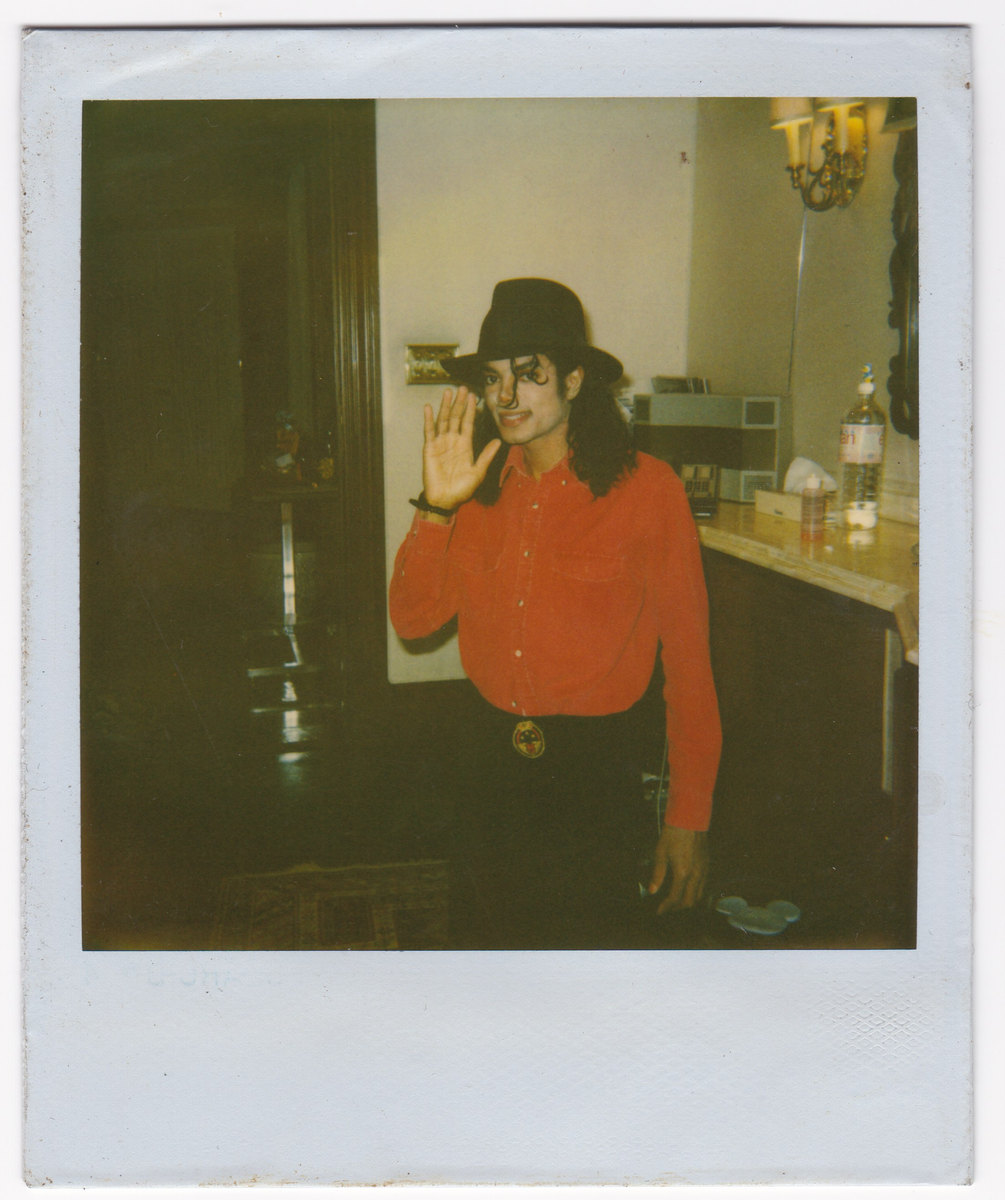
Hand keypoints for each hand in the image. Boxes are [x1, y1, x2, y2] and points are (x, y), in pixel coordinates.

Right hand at [422, 387, 501, 512]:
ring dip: (446, 406)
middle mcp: (453, 441)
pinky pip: (429, 431)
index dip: (471, 410)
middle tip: (463, 388)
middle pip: (456, 418)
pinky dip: (428, 419)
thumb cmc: (462, 489)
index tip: (474, 396)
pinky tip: (428, 408)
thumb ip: (487, 455)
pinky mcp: (429, 448)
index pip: (468, 423)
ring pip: (443, 420)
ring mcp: (440, 443)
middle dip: (460, 403)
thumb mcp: (479, 472)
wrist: (445, 500)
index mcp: (465, 446)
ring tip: (448, 392)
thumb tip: (498, 441)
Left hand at [647, 826, 707, 913]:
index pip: (675, 898)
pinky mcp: (708, 865)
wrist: (689, 820)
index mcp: (683, 873)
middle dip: (677, 908)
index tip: (659, 911)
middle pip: (689, 901)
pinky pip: (703, 885)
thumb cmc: (673, 834)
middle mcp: (696, 875)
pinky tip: (687, 889)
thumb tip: (652, 890)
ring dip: (688, 901)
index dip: (666, 907)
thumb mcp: (660, 853)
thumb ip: (658, 874)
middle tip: (667, 908)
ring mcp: (704, 870)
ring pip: (699, 895)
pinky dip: (695, 892)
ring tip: (676, 902)